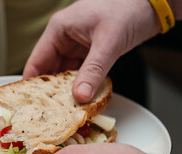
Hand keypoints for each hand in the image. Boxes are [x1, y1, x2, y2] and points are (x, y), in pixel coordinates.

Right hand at [23, 0, 159, 102]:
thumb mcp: (108, 42)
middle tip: (52, 113)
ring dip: (68, 90)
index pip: (37, 62)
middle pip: (50, 71)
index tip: (32, 105)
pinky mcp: (89, 53)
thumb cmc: (127, 9)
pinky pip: (80, 74)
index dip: (32, 85)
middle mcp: (64, 39)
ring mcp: (77, 47)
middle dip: (52, 92)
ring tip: (68, 109)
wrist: (149, 5)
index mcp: (59, 30)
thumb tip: (80, 96)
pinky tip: (83, 97)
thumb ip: (93, 70)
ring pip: (66, 75)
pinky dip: (82, 85)